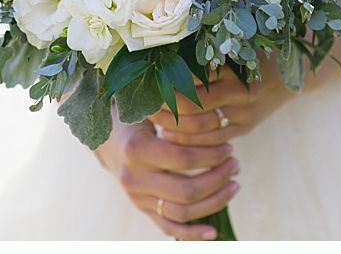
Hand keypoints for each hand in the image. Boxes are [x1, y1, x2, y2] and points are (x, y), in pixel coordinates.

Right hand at [96, 118, 238, 239]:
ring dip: (215, 201)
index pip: (183, 159)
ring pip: (182, 212)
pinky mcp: (141, 209)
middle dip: (218, 179)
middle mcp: (134, 177)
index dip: (212, 155)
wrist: (106, 139)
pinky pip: (168, 227)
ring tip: (234, 185)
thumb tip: (207, 106)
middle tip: (235, 165)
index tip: (228, 147)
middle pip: (186, 190)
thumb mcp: (146, 108)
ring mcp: (137, 197)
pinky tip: (213, 232)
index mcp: (136, 149)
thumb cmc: (133, 117)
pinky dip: (192, 234)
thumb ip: (172, 110)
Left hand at [151, 63, 293, 146]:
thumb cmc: (250, 52)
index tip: (143, 81)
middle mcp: (237, 90)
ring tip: (154, 121)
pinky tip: (172, 136)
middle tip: (143, 105)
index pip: (188, 76)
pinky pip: (214, 140)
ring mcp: (243, 112)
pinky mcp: (245, 127)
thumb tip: (158, 54)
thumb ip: (199, 50)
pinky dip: (191, 141)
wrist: (292, 72)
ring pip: (200, 127)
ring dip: (173, 126)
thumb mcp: (228, 45)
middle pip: (190, 104)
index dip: (164, 81)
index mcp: (229, 65)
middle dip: (164, 107)